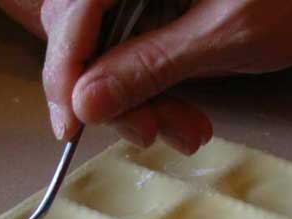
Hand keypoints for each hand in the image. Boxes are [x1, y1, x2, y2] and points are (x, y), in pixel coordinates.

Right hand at [15, 0, 291, 151]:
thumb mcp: (226, 35)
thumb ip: (150, 66)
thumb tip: (86, 101)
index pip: (71, 17)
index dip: (64, 75)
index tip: (71, 126)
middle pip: (84, 37)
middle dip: (113, 97)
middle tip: (149, 132)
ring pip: (110, 52)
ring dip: (139, 103)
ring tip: (183, 130)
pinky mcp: (164, 7)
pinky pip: (138, 53)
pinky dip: (157, 92)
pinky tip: (184, 115)